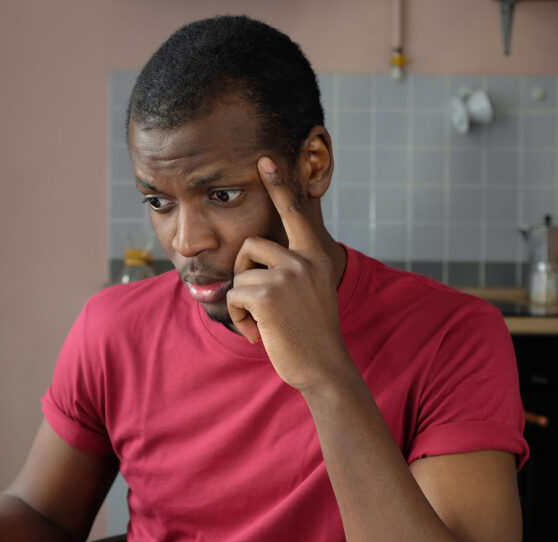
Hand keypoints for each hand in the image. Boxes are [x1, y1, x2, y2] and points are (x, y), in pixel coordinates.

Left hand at [226, 156, 350, 393]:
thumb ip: (291, 269)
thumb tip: (256, 254)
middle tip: (259, 305)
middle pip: (251, 244)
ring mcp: (287, 274)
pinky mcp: (268, 293)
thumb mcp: (309, 292)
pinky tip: (258, 333)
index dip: (279, 184)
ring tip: (263, 322)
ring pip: (240, 272)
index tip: (265, 158)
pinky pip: (234, 294)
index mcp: (316, 255)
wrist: (323, 367)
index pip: (295, 212)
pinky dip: (238, 317)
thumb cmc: (309, 333)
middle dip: (244, 273)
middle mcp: (304, 258)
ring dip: (242, 300)